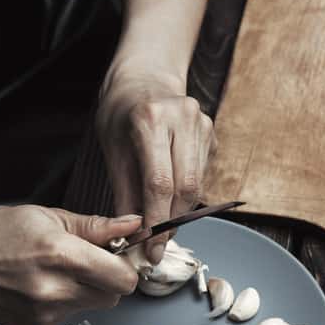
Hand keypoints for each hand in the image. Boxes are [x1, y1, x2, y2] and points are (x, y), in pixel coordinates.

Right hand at [0, 206, 142, 324]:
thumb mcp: (46, 216)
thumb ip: (95, 226)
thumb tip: (132, 225)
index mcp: (62, 256)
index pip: (124, 278)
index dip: (126, 266)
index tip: (119, 256)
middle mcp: (55, 291)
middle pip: (113, 296)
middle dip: (107, 278)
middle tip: (85, 261)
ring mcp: (44, 315)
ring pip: (91, 307)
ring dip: (84, 290)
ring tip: (51, 270)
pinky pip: (65, 317)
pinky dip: (60, 303)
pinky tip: (35, 286)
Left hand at [96, 62, 215, 263]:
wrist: (146, 77)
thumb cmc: (121, 112)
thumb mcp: (112, 150)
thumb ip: (125, 193)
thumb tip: (133, 236)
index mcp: (151, 119)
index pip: (160, 183)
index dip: (157, 221)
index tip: (150, 248)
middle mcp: (183, 118)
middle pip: (186, 188)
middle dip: (171, 222)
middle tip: (157, 246)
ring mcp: (202, 125)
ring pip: (197, 185)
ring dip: (180, 212)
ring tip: (161, 226)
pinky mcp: (212, 134)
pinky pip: (202, 176)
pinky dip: (186, 195)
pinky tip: (171, 198)